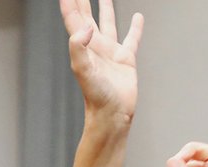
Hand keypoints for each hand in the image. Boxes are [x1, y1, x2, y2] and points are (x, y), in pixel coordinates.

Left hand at [61, 0, 140, 121]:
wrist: (112, 114)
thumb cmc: (96, 96)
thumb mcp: (83, 70)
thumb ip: (78, 47)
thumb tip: (85, 27)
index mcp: (82, 46)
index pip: (73, 18)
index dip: (69, 3)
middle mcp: (95, 46)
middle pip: (86, 16)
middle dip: (83, 1)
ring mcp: (110, 52)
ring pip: (107, 24)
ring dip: (105, 9)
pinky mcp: (126, 59)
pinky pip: (131, 39)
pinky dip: (135, 28)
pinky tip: (137, 17)